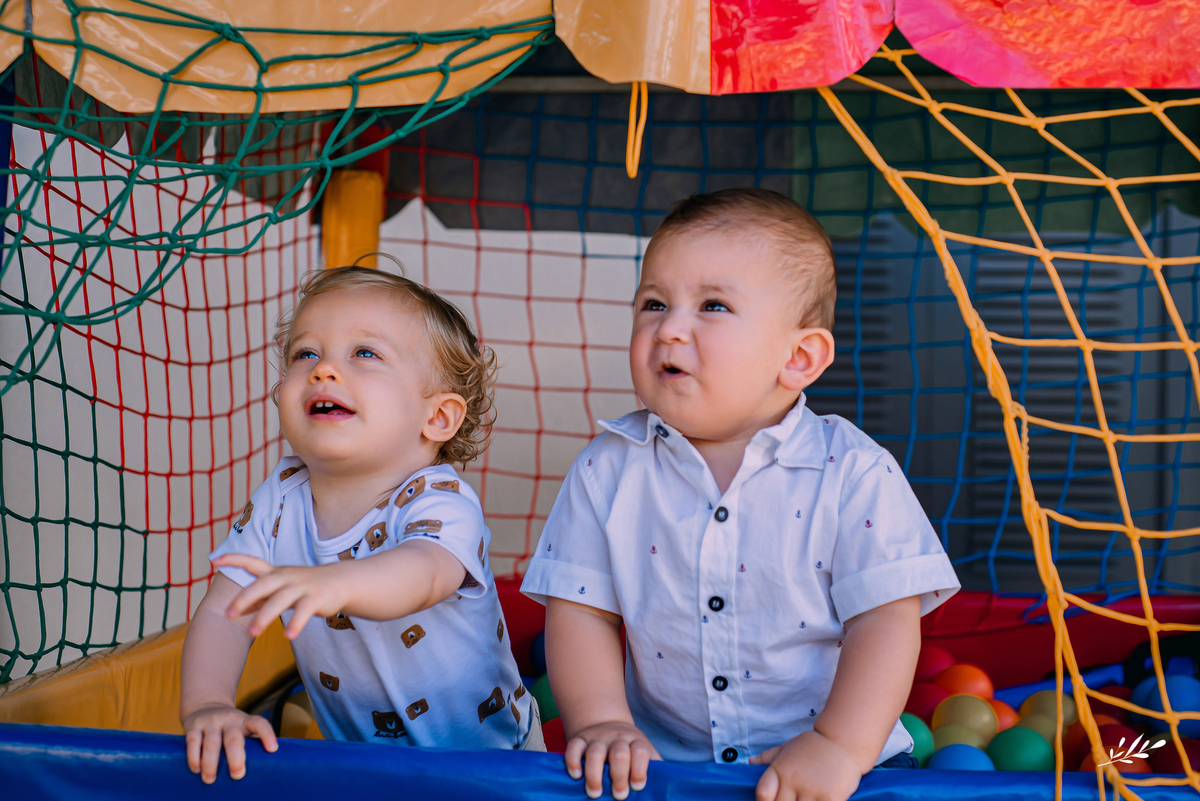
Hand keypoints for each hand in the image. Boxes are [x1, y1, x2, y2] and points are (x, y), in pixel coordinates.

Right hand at [183, 703, 277, 783]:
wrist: (205, 705)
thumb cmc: (229, 726)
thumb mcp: (242, 728)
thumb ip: (249, 744)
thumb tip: (260, 770)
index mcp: (244, 721)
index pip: (259, 724)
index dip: (267, 735)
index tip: (273, 749)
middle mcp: (229, 720)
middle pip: (233, 738)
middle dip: (236, 757)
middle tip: (238, 775)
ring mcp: (210, 722)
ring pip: (212, 742)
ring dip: (211, 763)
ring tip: (210, 779)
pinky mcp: (193, 726)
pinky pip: (193, 741)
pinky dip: (194, 756)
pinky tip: (196, 769)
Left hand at [213, 554, 346, 638]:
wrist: (339, 582)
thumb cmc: (304, 587)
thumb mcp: (281, 588)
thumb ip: (260, 597)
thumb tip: (235, 610)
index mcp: (276, 573)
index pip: (253, 562)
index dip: (234, 560)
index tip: (215, 559)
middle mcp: (286, 577)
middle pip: (263, 584)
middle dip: (245, 598)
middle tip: (229, 614)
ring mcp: (301, 587)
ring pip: (281, 600)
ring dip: (265, 616)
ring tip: (252, 633)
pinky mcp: (316, 599)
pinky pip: (304, 611)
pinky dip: (296, 623)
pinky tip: (288, 636)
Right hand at [564, 720, 660, 799]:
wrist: (605, 723)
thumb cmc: (629, 747)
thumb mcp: (643, 751)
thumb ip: (654, 767)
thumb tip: (667, 788)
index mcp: (636, 742)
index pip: (640, 751)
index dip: (640, 769)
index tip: (638, 786)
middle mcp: (617, 738)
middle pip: (619, 754)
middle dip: (619, 776)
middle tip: (619, 795)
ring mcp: (597, 738)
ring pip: (595, 752)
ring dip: (594, 773)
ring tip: (595, 792)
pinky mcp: (579, 739)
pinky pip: (573, 747)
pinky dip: (572, 761)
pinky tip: (576, 775)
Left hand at [751, 730, 863, 800]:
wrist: (844, 741)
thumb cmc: (813, 745)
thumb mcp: (787, 747)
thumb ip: (768, 757)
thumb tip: (750, 762)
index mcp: (780, 769)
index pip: (762, 794)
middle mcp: (793, 780)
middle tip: (792, 800)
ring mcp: (812, 790)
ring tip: (805, 800)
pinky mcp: (831, 798)